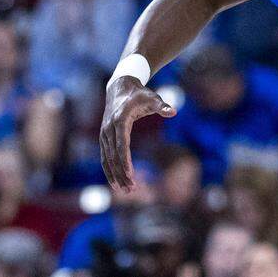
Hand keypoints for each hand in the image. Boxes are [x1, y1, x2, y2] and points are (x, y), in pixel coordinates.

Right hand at [100, 77, 175, 191]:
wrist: (120, 88)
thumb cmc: (140, 94)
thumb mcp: (153, 98)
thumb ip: (162, 106)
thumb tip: (174, 111)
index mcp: (120, 120)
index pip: (122, 144)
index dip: (125, 161)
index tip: (130, 175)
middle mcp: (108, 128)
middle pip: (113, 155)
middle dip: (121, 174)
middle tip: (131, 189)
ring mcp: (104, 133)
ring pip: (107, 159)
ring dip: (114, 175)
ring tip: (125, 190)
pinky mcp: (103, 137)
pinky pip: (105, 156)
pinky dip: (109, 169)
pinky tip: (116, 181)